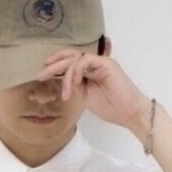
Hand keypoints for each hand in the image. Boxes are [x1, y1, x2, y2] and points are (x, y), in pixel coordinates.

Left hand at [35, 48, 149, 133]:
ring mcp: (101, 62)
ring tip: (65, 92)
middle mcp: (95, 63)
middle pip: (71, 57)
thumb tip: (63, 83)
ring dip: (66, 74)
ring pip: (76, 59)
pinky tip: (74, 84)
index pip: (71, 62)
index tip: (44, 72)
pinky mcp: (106, 63)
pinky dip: (76, 71)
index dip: (56, 64)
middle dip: (54, 65)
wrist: (129, 113)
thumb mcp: (86, 98)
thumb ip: (75, 87)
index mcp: (90, 71)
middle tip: (41, 75)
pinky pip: (85, 61)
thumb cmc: (112, 108)